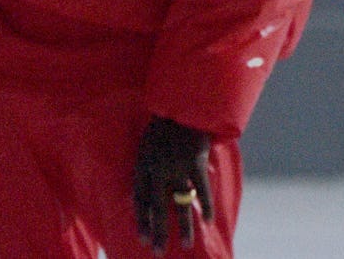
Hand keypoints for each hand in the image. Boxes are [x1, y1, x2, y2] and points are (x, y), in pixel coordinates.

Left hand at [133, 116, 212, 253]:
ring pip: (179, 203)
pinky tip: (208, 221)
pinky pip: (200, 190)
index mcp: (143, 161)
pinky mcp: (194, 162)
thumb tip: (136, 191)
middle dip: (157, 231)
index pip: (139, 197)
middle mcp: (157, 167)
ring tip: (185, 244)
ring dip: (183, 226)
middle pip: (156, 206)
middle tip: (157, 252)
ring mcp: (175, 166)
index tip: (142, 237)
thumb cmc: (163, 120)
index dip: (141, 219)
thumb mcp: (147, 141)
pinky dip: (205, 206)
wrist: (180, 100)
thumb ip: (145, 165)